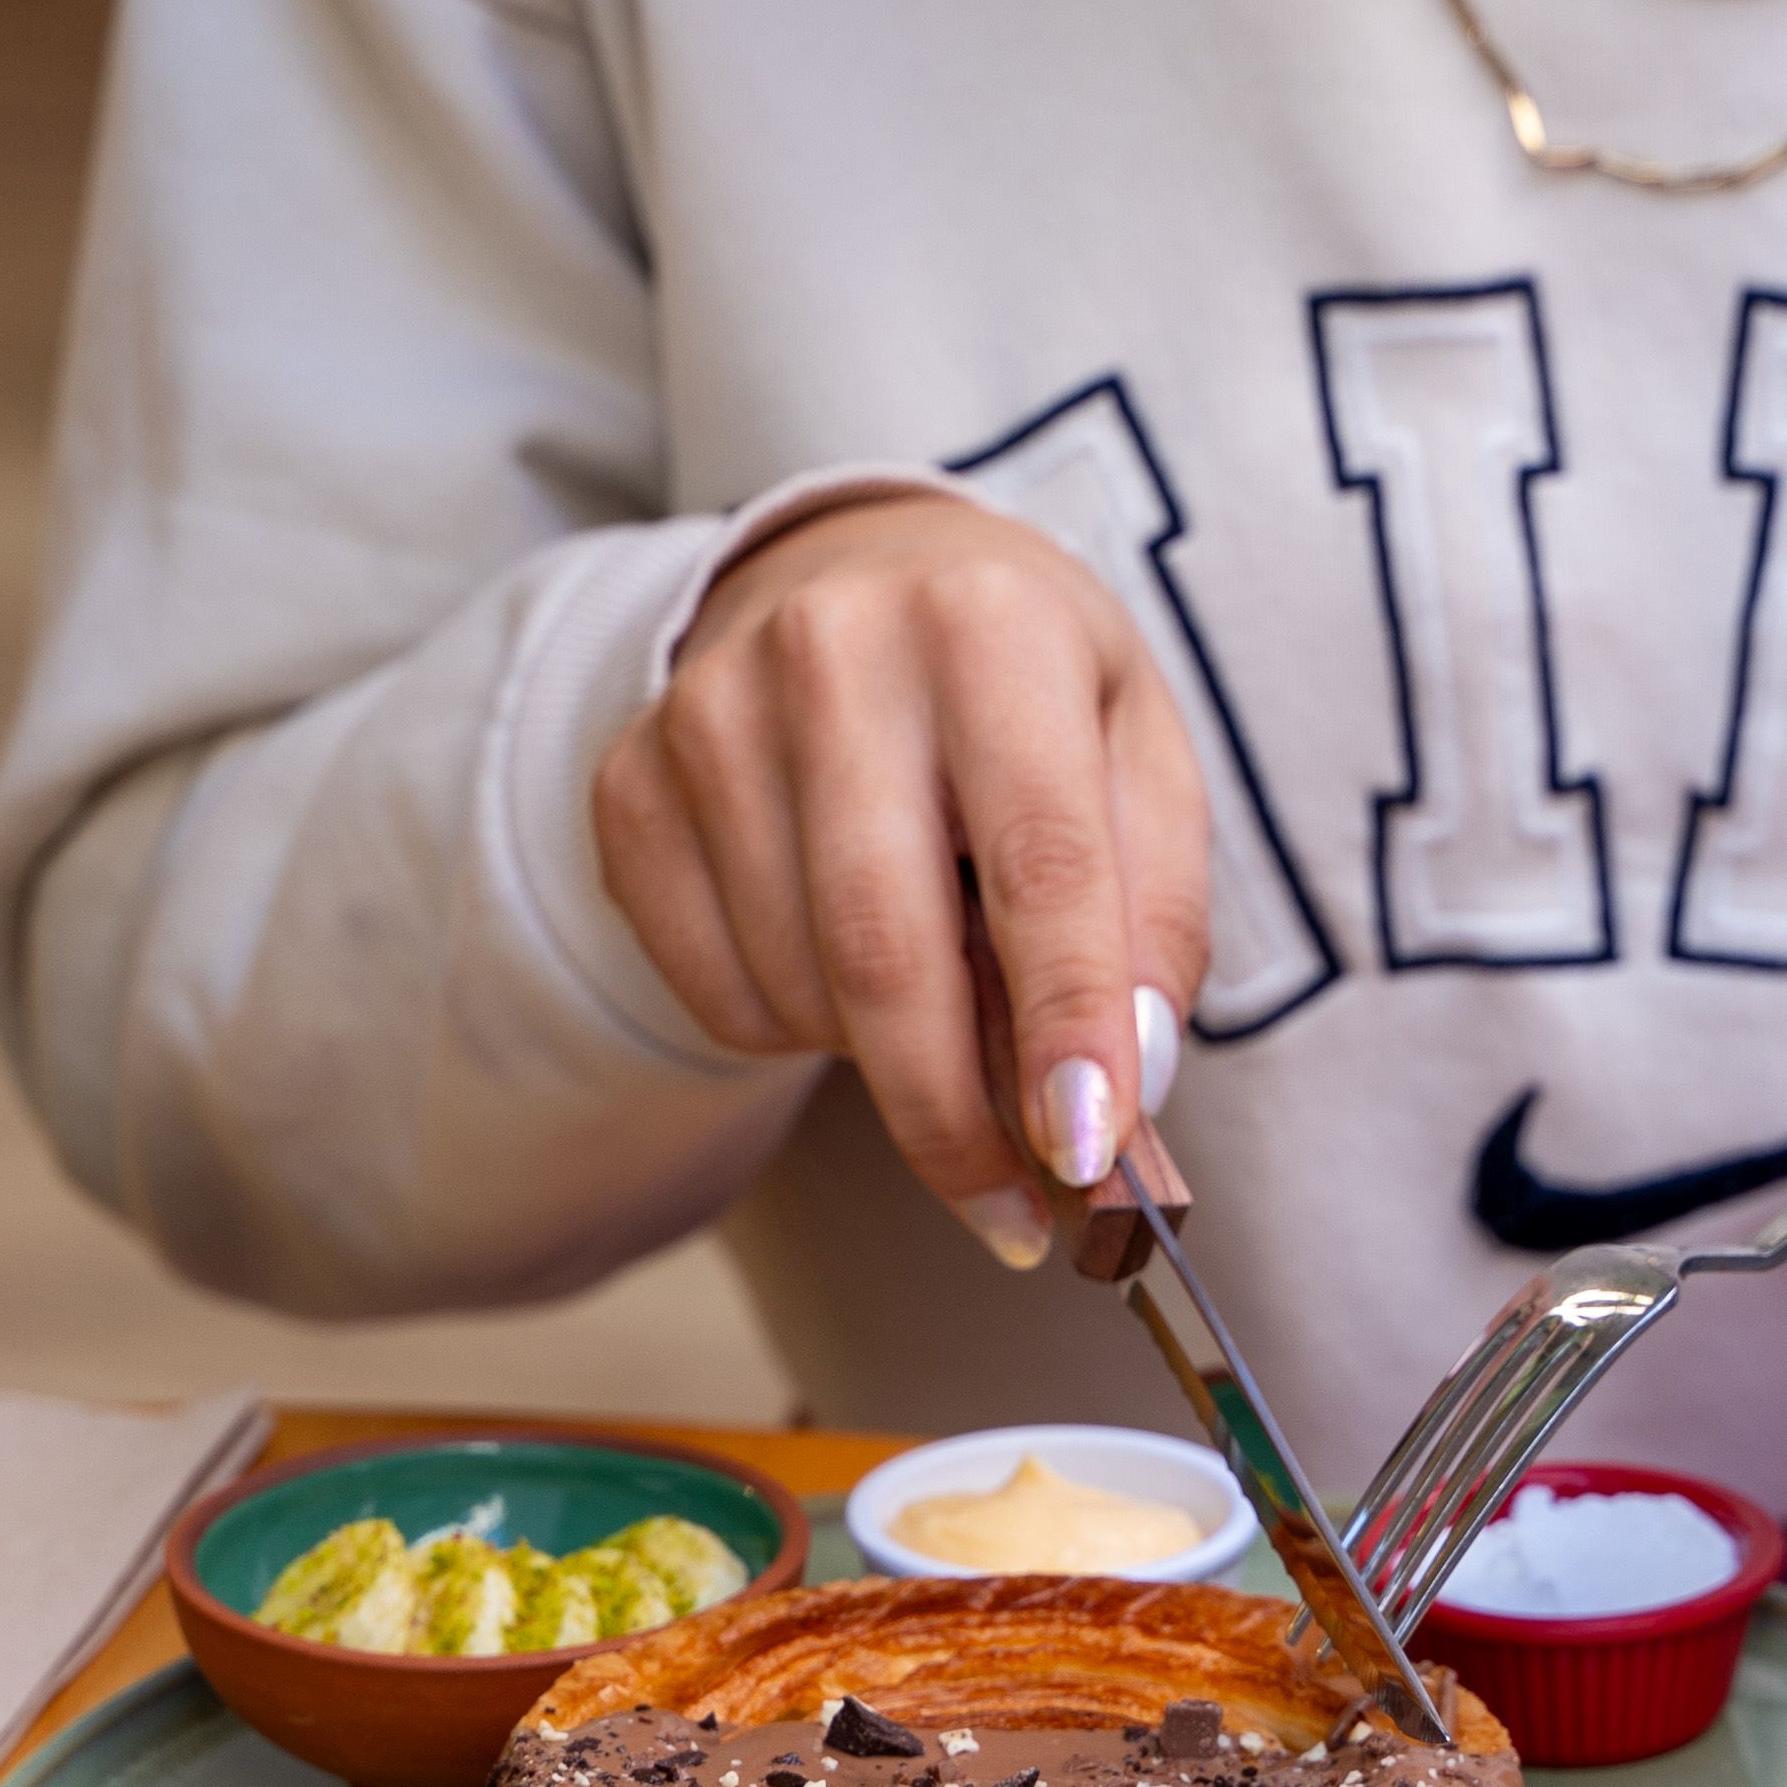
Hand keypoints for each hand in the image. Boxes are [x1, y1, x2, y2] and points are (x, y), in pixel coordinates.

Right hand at [592, 492, 1209, 1265]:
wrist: (859, 577)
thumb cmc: (1026, 690)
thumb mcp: (1140, 756)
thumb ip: (1155, 914)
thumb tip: (1122, 1079)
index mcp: (990, 624)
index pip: (1038, 862)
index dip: (1065, 1025)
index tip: (1087, 1154)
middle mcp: (832, 650)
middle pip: (886, 952)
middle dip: (955, 1115)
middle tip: (1016, 1208)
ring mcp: (708, 717)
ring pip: (801, 991)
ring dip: (885, 1058)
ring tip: (938, 991)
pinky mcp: (631, 787)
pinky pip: (719, 995)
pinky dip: (797, 1028)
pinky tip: (838, 954)